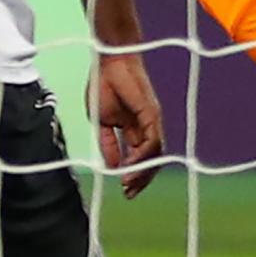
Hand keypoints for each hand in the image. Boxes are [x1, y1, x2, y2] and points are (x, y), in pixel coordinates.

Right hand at [93, 53, 163, 198]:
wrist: (107, 63)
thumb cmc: (103, 85)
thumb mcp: (100, 122)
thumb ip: (107, 143)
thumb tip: (110, 166)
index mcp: (133, 129)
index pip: (139, 157)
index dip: (133, 174)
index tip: (123, 189)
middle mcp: (146, 127)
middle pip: (151, 159)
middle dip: (141, 178)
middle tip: (129, 194)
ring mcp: (150, 121)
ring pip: (154, 154)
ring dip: (142, 171)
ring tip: (129, 184)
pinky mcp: (151, 114)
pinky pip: (152, 140)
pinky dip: (142, 156)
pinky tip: (131, 166)